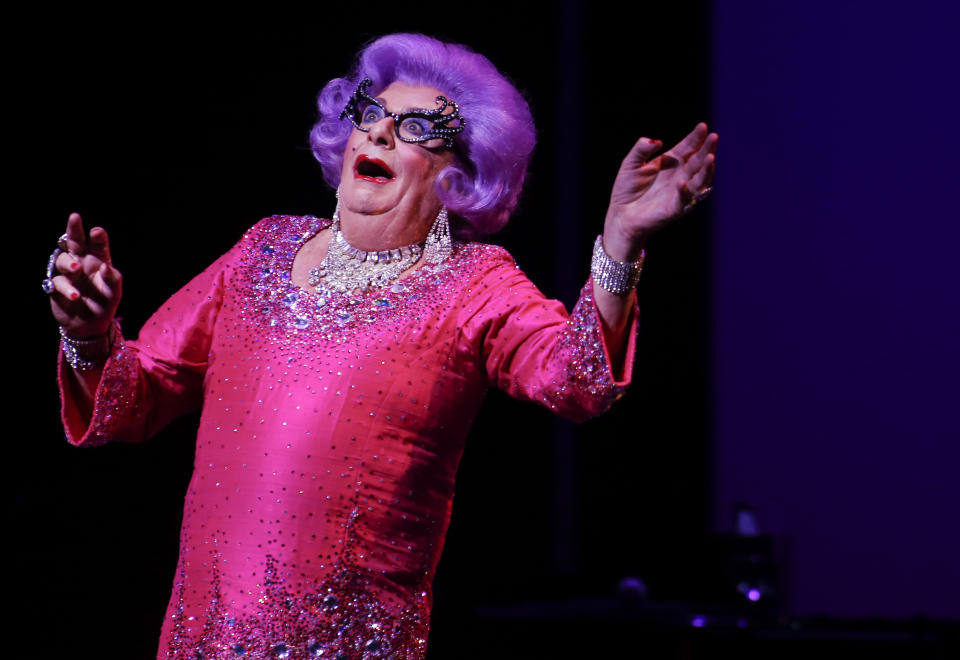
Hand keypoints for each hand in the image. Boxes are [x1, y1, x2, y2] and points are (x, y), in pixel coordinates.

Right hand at [50, 213, 122, 337]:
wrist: (89, 325)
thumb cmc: (104, 303)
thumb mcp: (114, 292)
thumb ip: (112, 279)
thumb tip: (105, 267)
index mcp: (98, 260)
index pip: (98, 244)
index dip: (97, 237)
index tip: (97, 232)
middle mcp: (81, 262)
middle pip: (75, 241)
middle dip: (74, 229)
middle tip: (75, 217)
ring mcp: (68, 273)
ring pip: (63, 259)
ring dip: (68, 262)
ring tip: (76, 267)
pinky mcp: (56, 286)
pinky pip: (57, 281)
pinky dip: (66, 287)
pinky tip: (76, 296)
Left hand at [602, 123, 717, 260]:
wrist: (621, 215)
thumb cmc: (627, 190)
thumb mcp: (630, 164)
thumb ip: (641, 150)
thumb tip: (657, 141)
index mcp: (671, 163)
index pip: (687, 148)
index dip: (695, 138)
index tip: (703, 126)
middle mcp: (680, 176)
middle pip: (698, 161)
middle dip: (707, 149)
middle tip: (714, 136)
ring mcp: (680, 193)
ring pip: (700, 180)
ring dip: (706, 170)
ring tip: (711, 157)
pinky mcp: (675, 209)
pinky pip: (684, 200)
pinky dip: (684, 191)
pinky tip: (682, 182)